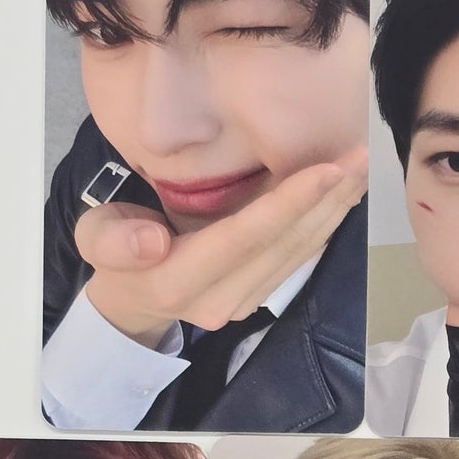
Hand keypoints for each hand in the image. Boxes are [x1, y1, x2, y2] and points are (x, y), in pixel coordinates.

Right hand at [76, 147, 367, 345]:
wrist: (130, 299)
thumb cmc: (113, 254)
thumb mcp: (96, 239)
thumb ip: (114, 240)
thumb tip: (152, 241)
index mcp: (179, 282)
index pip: (243, 237)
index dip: (287, 203)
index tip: (327, 170)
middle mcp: (221, 300)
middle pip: (283, 244)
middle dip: (326, 200)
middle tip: (360, 156)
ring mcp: (245, 302)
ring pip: (299, 252)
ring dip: (335, 210)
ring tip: (361, 167)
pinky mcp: (261, 295)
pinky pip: (300, 257)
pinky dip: (325, 223)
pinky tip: (345, 194)